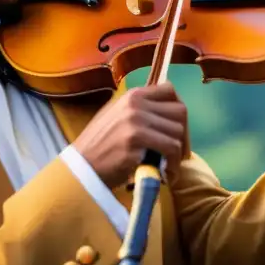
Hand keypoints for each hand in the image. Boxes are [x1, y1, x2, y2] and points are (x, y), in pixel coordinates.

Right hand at [73, 81, 189, 188]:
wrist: (81, 167)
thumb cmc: (99, 145)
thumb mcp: (117, 115)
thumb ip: (139, 109)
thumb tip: (165, 110)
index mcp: (132, 95)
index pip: (169, 90)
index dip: (177, 110)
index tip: (176, 128)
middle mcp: (136, 105)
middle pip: (179, 112)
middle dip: (183, 134)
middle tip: (178, 152)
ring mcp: (136, 123)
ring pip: (177, 132)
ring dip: (178, 153)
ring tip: (170, 166)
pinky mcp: (136, 143)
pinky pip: (170, 150)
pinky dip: (173, 164)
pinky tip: (166, 173)